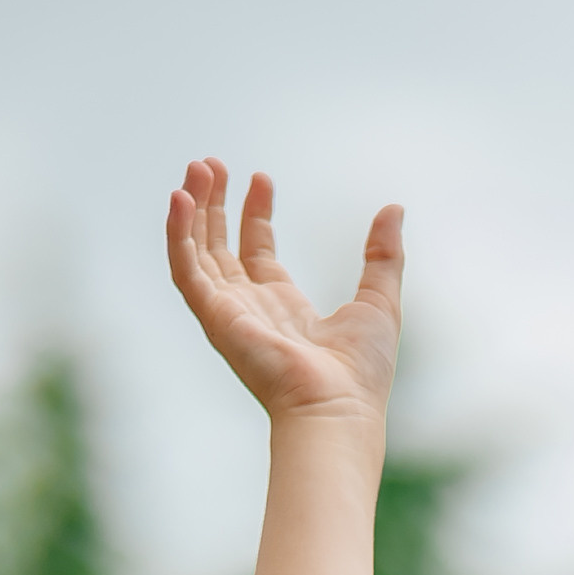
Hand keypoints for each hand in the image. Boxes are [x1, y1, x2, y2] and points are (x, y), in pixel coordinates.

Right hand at [166, 161, 402, 425]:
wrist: (339, 410)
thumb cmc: (361, 374)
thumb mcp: (379, 300)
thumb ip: (383, 254)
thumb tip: (395, 208)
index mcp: (284, 309)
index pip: (258, 251)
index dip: (255, 212)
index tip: (261, 178)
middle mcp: (251, 310)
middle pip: (220, 247)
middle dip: (215, 203)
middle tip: (212, 164)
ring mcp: (229, 315)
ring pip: (197, 252)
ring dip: (192, 210)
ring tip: (198, 168)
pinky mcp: (215, 319)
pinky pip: (185, 270)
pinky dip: (178, 234)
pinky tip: (181, 198)